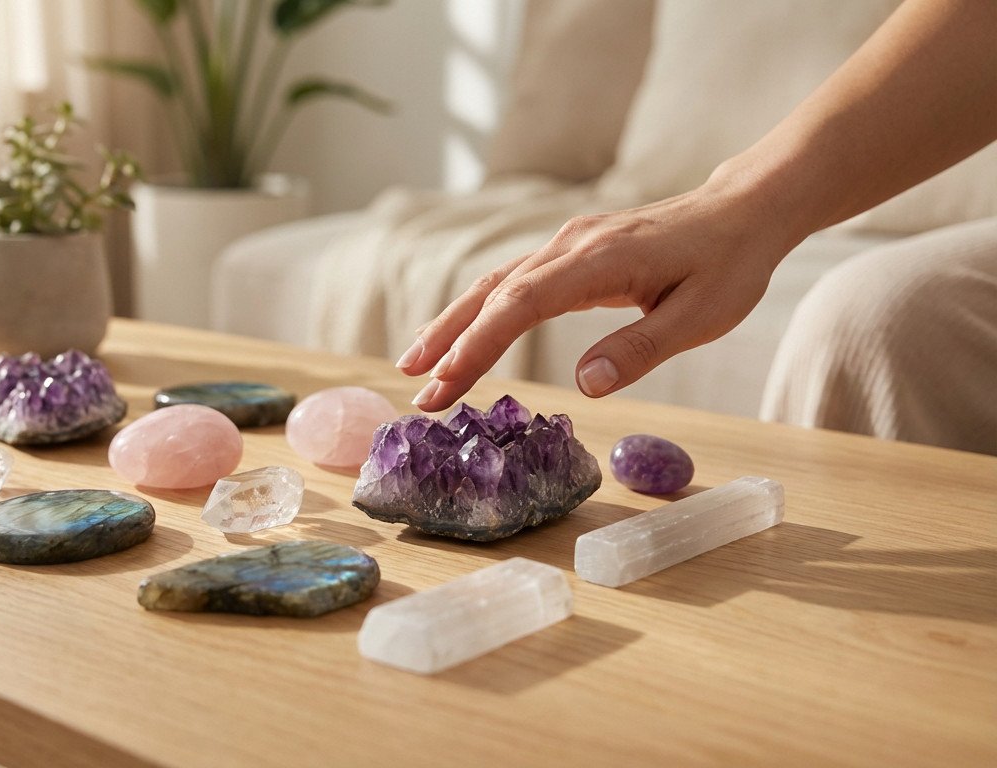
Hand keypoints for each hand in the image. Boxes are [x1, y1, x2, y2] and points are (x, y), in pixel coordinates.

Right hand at [397, 177, 799, 411]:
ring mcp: (565, 244)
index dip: (480, 342)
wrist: (743, 209)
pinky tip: (461, 337)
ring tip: (418, 367)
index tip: (447, 379)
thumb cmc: (729, 264)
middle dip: (449, 340)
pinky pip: (511, 281)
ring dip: (453, 326)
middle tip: (415, 387)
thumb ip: (641, 349)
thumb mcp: (702, 317)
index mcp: (600, 259)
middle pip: (492, 291)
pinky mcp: (568, 252)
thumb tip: (586, 387)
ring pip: (493, 285)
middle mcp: (570, 245)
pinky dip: (478, 311)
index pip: (522, 302)